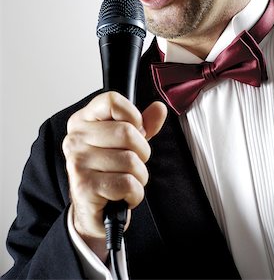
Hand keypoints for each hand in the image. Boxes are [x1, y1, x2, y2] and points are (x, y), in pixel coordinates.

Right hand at [62, 91, 166, 257]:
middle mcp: (76, 138)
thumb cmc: (108, 172)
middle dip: (141, 152)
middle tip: (132, 164)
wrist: (93, 211)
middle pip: (126, 131)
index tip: (135, 131)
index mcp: (83, 120)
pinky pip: (127, 184)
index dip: (133, 116)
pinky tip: (122, 195)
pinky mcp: (84, 187)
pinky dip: (134, 193)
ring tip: (125, 181)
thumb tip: (159, 109)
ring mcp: (78, 162)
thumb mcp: (127, 143)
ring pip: (130, 160)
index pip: (112, 101)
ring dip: (139, 176)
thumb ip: (143, 124)